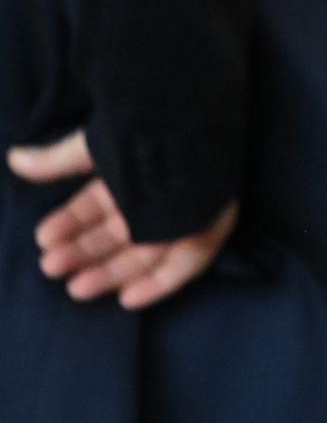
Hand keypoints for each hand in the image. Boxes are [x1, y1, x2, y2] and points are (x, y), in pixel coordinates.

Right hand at [6, 129, 237, 309]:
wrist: (197, 122)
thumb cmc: (148, 131)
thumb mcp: (100, 148)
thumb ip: (58, 160)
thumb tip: (14, 158)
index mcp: (134, 173)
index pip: (97, 204)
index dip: (70, 222)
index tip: (43, 238)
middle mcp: (158, 195)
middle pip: (118, 233)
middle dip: (84, 252)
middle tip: (51, 267)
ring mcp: (185, 213)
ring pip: (144, 252)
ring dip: (110, 272)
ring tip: (75, 288)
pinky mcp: (211, 228)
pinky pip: (185, 265)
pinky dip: (157, 284)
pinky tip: (127, 300)